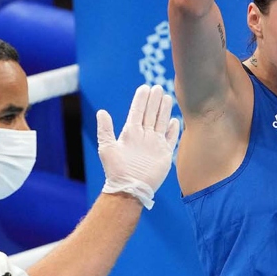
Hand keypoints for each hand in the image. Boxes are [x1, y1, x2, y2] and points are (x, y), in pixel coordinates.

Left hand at [98, 84, 180, 208]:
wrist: (129, 188)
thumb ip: (105, 130)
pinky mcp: (164, 153)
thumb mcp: (107, 148)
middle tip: (158, 87)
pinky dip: (173, 130)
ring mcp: (154, 144)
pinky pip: (170, 138)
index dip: (140, 100)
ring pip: (161, 122)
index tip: (144, 87)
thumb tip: (101, 112)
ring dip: (164, 110)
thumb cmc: (116, 170)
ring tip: (167, 97)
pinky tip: (175, 120)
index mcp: (130, 133)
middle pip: (150, 114)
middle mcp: (143, 136)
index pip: (137, 111)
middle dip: (154, 101)